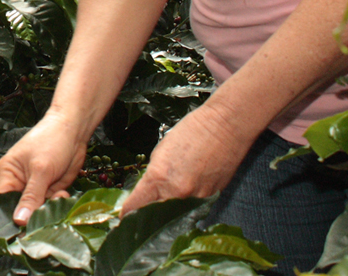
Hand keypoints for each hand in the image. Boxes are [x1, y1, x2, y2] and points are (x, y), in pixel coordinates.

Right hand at [0, 112, 88, 224]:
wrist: (75, 130)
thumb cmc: (52, 140)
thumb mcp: (41, 169)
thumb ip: (31, 196)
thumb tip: (18, 221)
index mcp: (8, 173)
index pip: (2, 201)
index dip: (10, 214)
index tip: (22, 226)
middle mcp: (19, 181)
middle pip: (20, 208)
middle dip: (33, 212)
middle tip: (44, 213)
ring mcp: (35, 186)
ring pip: (37, 209)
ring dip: (48, 208)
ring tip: (58, 196)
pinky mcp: (50, 189)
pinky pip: (50, 204)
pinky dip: (58, 203)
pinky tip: (63, 194)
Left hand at [116, 108, 250, 214]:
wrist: (226, 126)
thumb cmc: (192, 131)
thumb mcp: (161, 152)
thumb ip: (152, 176)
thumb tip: (146, 194)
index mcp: (159, 178)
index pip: (135, 207)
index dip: (126, 215)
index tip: (121, 218)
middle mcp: (177, 193)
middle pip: (153, 218)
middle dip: (144, 220)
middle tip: (136, 222)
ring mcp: (196, 199)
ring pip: (174, 219)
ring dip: (165, 219)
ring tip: (159, 215)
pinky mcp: (211, 199)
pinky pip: (192, 211)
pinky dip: (185, 210)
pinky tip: (182, 202)